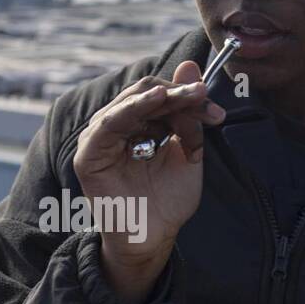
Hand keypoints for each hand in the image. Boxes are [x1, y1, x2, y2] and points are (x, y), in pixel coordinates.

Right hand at [73, 61, 224, 301]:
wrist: (154, 239)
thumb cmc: (168, 200)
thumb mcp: (186, 150)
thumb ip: (188, 113)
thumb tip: (190, 65)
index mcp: (136, 124)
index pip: (159, 95)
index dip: (187, 95)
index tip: (215, 111)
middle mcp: (115, 127)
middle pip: (145, 93)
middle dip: (179, 95)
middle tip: (205, 101)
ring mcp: (99, 139)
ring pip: (130, 102)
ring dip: (164, 98)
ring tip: (191, 98)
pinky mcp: (89, 155)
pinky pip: (108, 123)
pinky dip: (132, 109)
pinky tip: (156, 102)